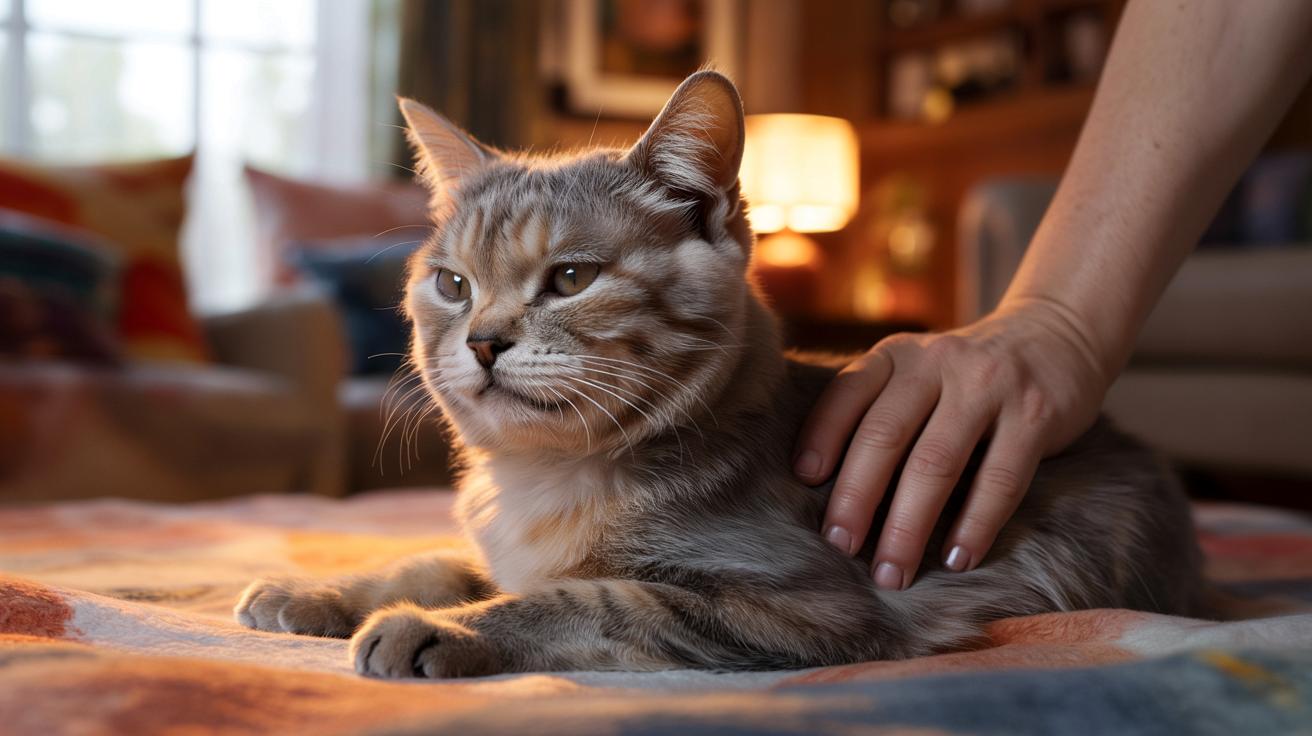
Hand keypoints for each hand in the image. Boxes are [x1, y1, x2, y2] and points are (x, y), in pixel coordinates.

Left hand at [793, 300, 1109, 589]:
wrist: (1058, 335)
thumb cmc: (966, 376)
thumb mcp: (917, 372)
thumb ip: (879, 410)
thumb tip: (826, 489)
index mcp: (897, 355)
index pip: (848, 393)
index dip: (822, 436)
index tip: (804, 481)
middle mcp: (937, 364)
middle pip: (885, 436)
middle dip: (857, 498)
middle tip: (839, 548)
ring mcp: (988, 387)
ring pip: (937, 464)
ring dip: (909, 526)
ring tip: (891, 573)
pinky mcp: (1035, 415)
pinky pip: (1000, 479)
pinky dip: (974, 525)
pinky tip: (956, 560)